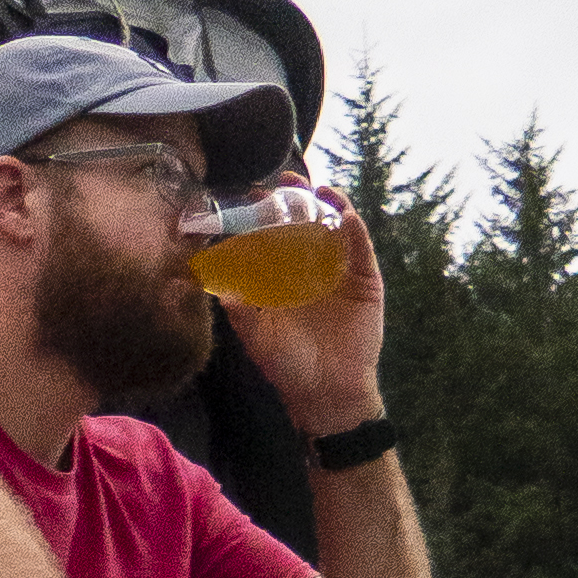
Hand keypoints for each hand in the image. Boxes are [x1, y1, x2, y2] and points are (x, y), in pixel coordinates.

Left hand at [224, 189, 389, 441]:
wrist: (328, 393)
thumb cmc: (288, 366)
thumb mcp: (257, 336)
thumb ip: (239, 310)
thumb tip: (213, 284)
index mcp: (282, 276)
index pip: (273, 235)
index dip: (263, 215)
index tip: (250, 197)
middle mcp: (310, 267)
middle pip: (303, 223)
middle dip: (293, 200)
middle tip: (282, 183)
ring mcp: (339, 270)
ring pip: (333, 227)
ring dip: (325, 204)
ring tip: (313, 188)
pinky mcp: (364, 279)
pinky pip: (360, 247)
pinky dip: (353, 228)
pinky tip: (343, 214)